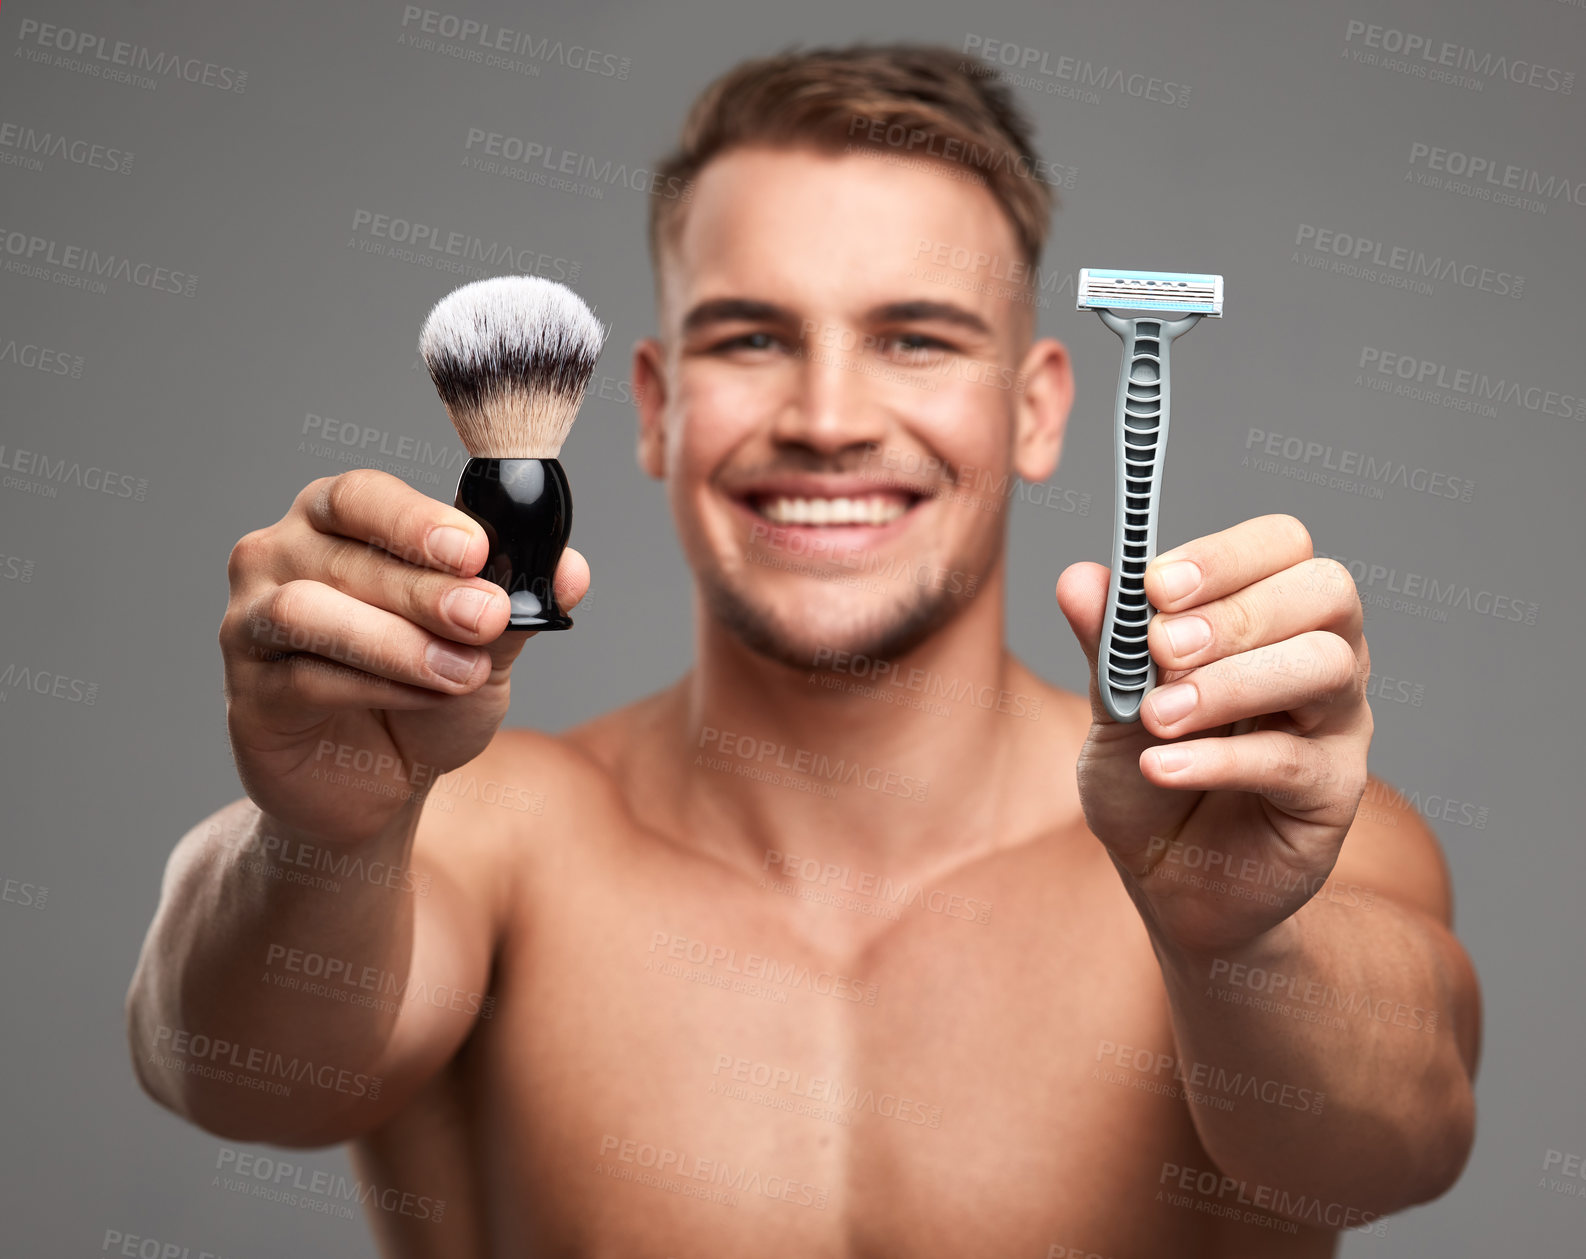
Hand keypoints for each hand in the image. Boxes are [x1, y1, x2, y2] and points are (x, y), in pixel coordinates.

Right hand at [218, 468, 588, 844]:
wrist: (381, 783)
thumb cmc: (428, 691)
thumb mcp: (486, 645)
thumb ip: (518, 604)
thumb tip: (571, 570)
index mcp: (334, 521)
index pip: (361, 495)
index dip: (416, 520)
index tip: (475, 549)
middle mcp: (278, 557)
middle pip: (344, 553)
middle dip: (425, 588)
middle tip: (488, 615)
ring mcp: (251, 624)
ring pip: (310, 611)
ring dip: (397, 640)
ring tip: (465, 671)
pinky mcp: (249, 695)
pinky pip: (306, 678)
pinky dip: (376, 687)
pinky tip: (428, 697)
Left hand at [1056, 515, 1372, 955]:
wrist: (1167, 878)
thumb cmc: (1148, 775)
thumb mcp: (1114, 703)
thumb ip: (1107, 643)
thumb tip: (1080, 578)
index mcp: (1271, 614)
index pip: (1283, 545)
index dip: (1226, 554)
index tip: (1156, 585)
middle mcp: (1322, 655)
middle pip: (1327, 591)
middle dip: (1237, 611)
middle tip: (1161, 646)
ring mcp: (1338, 725)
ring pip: (1325, 667)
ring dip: (1232, 682)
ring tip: (1158, 713)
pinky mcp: (1333, 794)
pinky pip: (1291, 761)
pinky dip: (1217, 759)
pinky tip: (1160, 766)